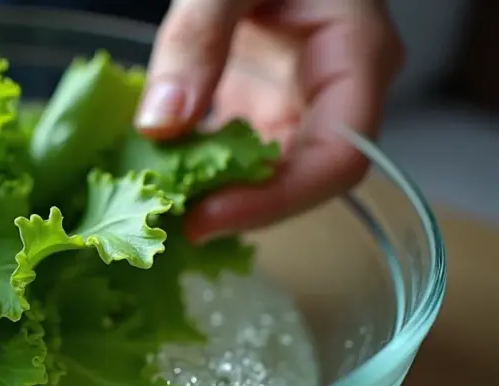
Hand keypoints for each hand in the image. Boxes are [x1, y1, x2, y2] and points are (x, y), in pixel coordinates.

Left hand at [135, 0, 403, 242]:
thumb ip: (198, 39)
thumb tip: (159, 126)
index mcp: (355, 59)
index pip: (337, 158)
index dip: (276, 202)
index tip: (204, 219)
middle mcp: (334, 93)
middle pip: (301, 178)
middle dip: (236, 208)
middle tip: (163, 225)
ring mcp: (297, 101)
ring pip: (265, 174)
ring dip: (210, 195)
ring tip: (151, 209)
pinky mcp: (260, 104)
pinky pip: (234, 152)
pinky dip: (194, 168)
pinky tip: (151, 176)